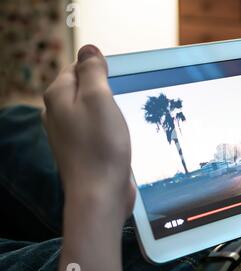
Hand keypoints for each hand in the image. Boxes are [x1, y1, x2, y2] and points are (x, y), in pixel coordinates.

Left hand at [43, 45, 134, 270]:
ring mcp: (69, 134)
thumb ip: (93, 70)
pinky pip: (97, 129)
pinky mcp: (83, 150)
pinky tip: (121, 138)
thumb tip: (89, 49)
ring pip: (93, 110)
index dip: (102, 70)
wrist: (100, 194)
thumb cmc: (101, 146)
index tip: (121, 83)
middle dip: (108, 91)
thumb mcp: (99, 98)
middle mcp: (58, 114)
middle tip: (125, 102)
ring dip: (111, 111)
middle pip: (86, 88)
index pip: (78, 67)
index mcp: (58, 96)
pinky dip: (110, 128)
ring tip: (125, 121)